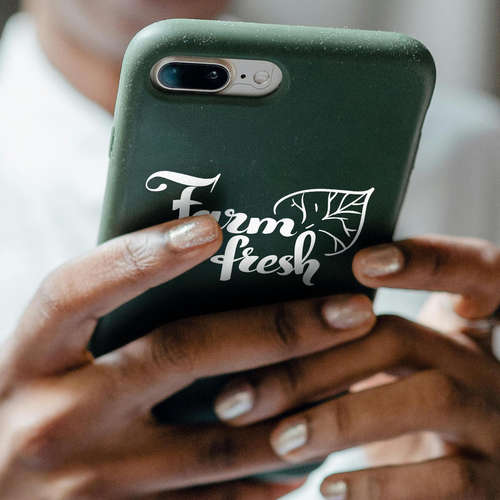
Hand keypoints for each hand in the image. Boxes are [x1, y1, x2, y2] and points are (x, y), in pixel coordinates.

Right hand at [0, 215, 375, 498]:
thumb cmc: (26, 413)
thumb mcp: (44, 361)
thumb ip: (104, 322)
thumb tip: (198, 273)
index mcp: (28, 359)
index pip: (80, 289)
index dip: (145, 253)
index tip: (215, 226)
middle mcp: (53, 419)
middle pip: (179, 355)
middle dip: (276, 328)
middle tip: (350, 308)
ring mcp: (89, 487)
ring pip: (216, 441)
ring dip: (294, 406)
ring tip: (355, 373)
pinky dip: (266, 477)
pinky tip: (306, 453)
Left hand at [214, 236, 499, 499]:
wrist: (461, 486)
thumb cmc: (404, 413)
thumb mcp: (392, 373)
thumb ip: (351, 344)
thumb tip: (256, 327)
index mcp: (459, 330)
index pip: (472, 270)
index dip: (429, 259)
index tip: (364, 262)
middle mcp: (481, 365)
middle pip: (403, 337)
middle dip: (317, 362)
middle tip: (240, 395)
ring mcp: (495, 422)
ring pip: (429, 397)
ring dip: (343, 417)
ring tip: (279, 440)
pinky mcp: (494, 483)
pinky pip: (447, 479)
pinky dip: (380, 483)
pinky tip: (328, 488)